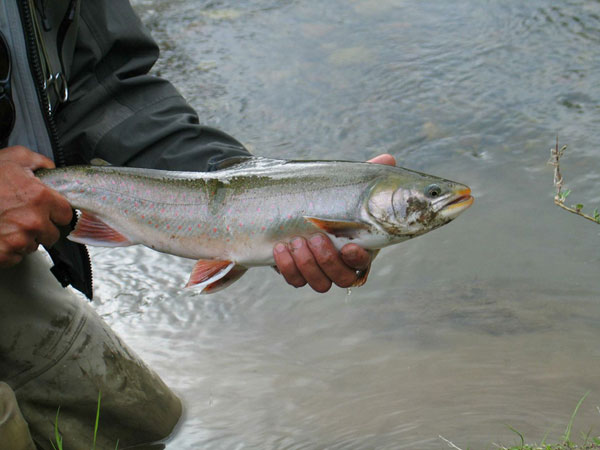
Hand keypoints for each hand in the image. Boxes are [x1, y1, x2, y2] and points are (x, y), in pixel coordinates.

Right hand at [0, 146, 72, 267]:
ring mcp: (18, 240)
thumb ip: (38, 162)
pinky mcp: (3, 254)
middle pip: (52, 235)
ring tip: (7, 224)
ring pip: (33, 246)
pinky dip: (8, 250)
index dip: (56, 212)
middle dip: (41, 228)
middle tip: (24, 217)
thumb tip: (50, 168)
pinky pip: (15, 257)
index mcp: (40, 198)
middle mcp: (33, 222)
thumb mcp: (13, 157)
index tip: (48, 210)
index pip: (66, 215)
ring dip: (24, 239)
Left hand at [273, 153, 395, 291]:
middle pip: (342, 279)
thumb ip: (367, 175)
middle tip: (316, 238)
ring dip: (307, 265)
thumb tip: (389, 158)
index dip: (357, 259)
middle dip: (328, 261)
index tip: (349, 247)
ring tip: (296, 241)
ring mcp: (318, 271)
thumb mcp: (345, 185)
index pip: (363, 264)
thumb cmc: (327, 198)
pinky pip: (295, 280)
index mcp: (358, 246)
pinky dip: (288, 267)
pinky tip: (281, 247)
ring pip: (320, 284)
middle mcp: (340, 264)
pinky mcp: (296, 272)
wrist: (290, 206)